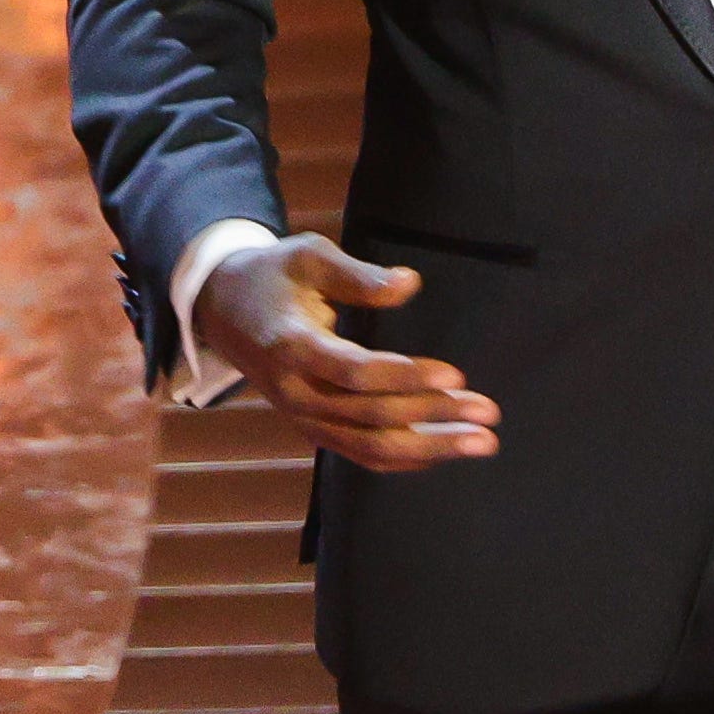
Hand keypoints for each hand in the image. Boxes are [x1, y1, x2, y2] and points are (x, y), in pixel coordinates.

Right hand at [193, 233, 499, 472]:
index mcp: (291, 346)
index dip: (406, 376)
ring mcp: (303, 417)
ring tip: (482, 442)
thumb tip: (410, 285)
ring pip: (369, 447)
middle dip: (434, 417)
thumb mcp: (307, 256)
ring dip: (430, 447)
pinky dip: (405, 457)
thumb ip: (356, 274)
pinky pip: (361, 453)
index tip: (456, 375)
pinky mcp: (313, 427)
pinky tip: (445, 450)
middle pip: (371, 417)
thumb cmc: (273, 275)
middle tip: (489, 413)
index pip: (354, 373)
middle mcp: (295, 392)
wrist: (224, 311)